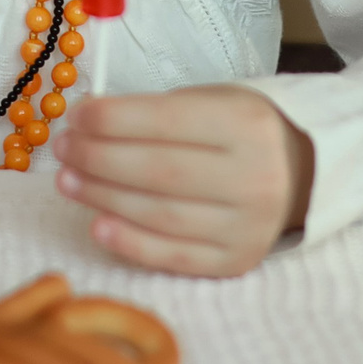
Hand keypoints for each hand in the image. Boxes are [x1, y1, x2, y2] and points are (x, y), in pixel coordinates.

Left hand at [50, 85, 314, 276]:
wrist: (300, 173)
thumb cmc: (238, 131)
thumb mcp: (211, 102)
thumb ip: (155, 114)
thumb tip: (86, 124)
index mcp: (246, 124)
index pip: (166, 122)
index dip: (112, 120)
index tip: (75, 116)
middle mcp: (253, 176)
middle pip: (158, 171)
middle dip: (98, 158)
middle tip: (63, 150)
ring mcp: (247, 225)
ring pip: (160, 214)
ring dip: (103, 197)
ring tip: (68, 182)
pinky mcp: (237, 261)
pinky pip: (174, 256)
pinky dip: (130, 242)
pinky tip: (98, 225)